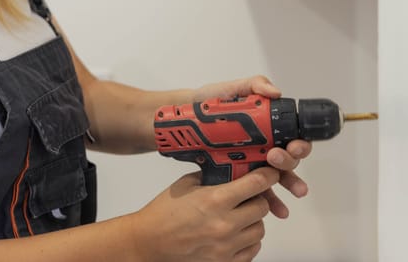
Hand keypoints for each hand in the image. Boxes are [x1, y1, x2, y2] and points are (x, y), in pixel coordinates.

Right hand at [131, 167, 279, 261]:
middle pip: (262, 207)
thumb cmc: (163, 214)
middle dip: (258, 198)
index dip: (267, 175)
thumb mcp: (186, 185)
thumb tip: (232, 170)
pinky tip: (235, 233)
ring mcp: (226, 247)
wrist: (149, 243)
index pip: (256, 184)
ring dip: (253, 220)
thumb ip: (212, 177)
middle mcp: (224, 224)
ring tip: (239, 215)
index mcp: (215, 200)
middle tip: (248, 196)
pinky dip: (248, 240)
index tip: (270, 173)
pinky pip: (252, 250)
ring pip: (260, 230)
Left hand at [192, 75, 312, 217]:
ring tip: (291, 194)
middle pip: (289, 158)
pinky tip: (277, 209)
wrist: (184, 119)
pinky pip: (257, 190)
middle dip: (290, 162)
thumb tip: (275, 92)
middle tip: (275, 159)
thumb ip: (254, 84)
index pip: (292, 137)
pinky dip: (270, 201)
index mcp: (267, 127)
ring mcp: (252, 162)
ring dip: (288, 185)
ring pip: (277, 178)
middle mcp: (264, 145)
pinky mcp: (238, 174)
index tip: (292, 146)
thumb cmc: (210, 102)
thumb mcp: (232, 88)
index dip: (299, 143)